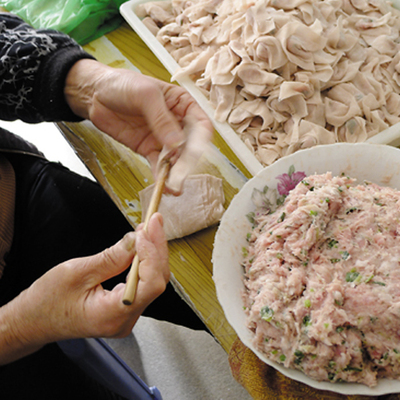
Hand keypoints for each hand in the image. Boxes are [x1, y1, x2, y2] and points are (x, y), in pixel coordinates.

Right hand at [0, 213, 167, 364]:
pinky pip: (143, 284)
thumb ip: (111, 257)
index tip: (146, 230)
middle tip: (153, 222)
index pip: (150, 284)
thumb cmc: (46, 301)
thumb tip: (135, 240)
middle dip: (156, 248)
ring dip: (152, 253)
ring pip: (152, 282)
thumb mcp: (76, 272)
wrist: (33, 321)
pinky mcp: (124, 309)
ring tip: (149, 230)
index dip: (152, 254)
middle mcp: (124, 320)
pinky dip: (144, 263)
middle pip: (156, 282)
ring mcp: (126, 316)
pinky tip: (142, 246)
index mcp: (112, 315)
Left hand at [64, 59, 212, 190]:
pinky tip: (163, 184)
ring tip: (174, 186)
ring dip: (176, 173)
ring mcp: (162, 138)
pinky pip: (158, 164)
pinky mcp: (148, 148)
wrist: (94, 93)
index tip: (195, 153)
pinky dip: (161, 175)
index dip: (200, 140)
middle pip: (190, 146)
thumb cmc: (122, 84)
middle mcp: (176, 123)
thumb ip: (161, 118)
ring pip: (175, 158)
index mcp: (182, 104)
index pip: (200, 124)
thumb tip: (177, 142)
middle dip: (187, 162)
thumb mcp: (145, 94)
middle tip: (182, 175)